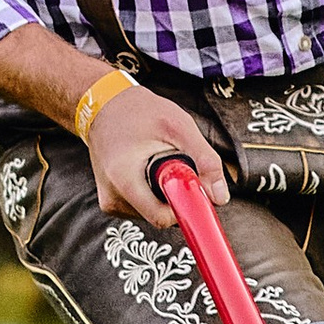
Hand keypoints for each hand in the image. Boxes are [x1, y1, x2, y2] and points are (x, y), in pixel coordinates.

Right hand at [86, 87, 230, 234]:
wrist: (103, 105)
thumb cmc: (140, 112)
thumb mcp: (179, 127)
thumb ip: (204, 160)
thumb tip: (220, 197)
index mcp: (124, 180)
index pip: (161, 218)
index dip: (184, 208)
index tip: (194, 189)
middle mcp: (112, 197)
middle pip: (160, 216)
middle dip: (176, 195)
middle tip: (175, 164)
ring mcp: (110, 201)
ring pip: (153, 212)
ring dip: (164, 192)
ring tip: (157, 161)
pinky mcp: (112, 201)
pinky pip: (144, 207)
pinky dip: (154, 192)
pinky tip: (148, 168)